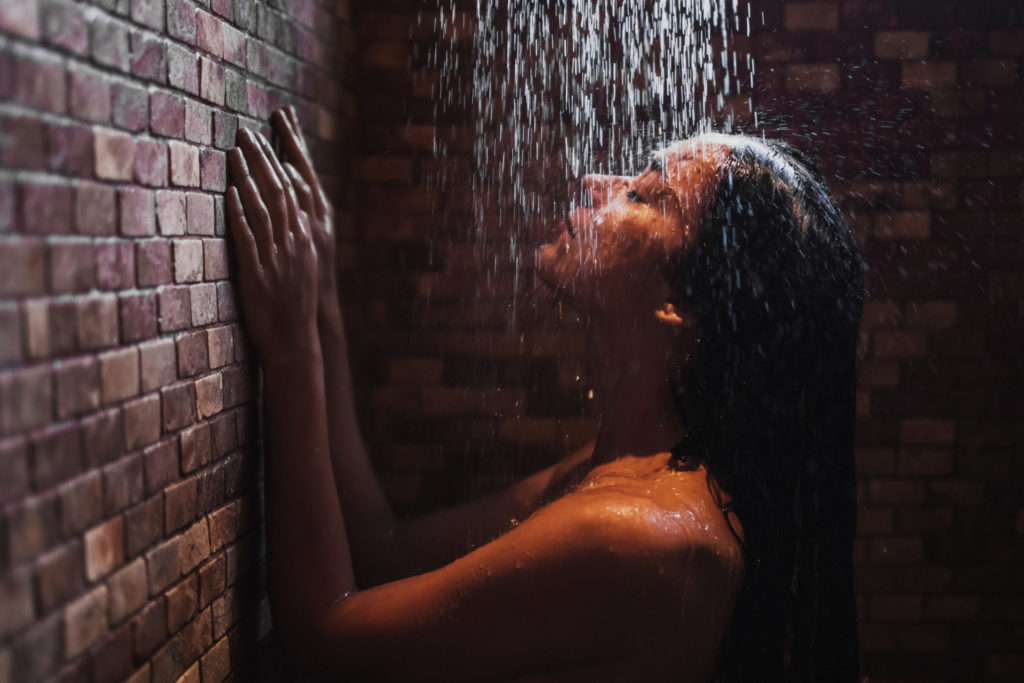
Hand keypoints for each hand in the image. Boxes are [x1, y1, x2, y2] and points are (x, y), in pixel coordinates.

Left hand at [227, 127, 318, 365]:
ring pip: (264, 209)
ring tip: (235, 150)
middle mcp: (295, 243)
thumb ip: (293, 238)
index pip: (294, 192)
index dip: (279, 162)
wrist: (296, 341)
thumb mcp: (302, 267)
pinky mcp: (258, 274)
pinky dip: (240, 212)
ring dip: (249, 177)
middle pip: (279, 192)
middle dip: (263, 159)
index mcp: (305, 239)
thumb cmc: (294, 306)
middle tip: (247, 132)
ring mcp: (277, 258)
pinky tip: (231, 191)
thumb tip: (285, 213)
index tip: (268, 137)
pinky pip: (249, 237)